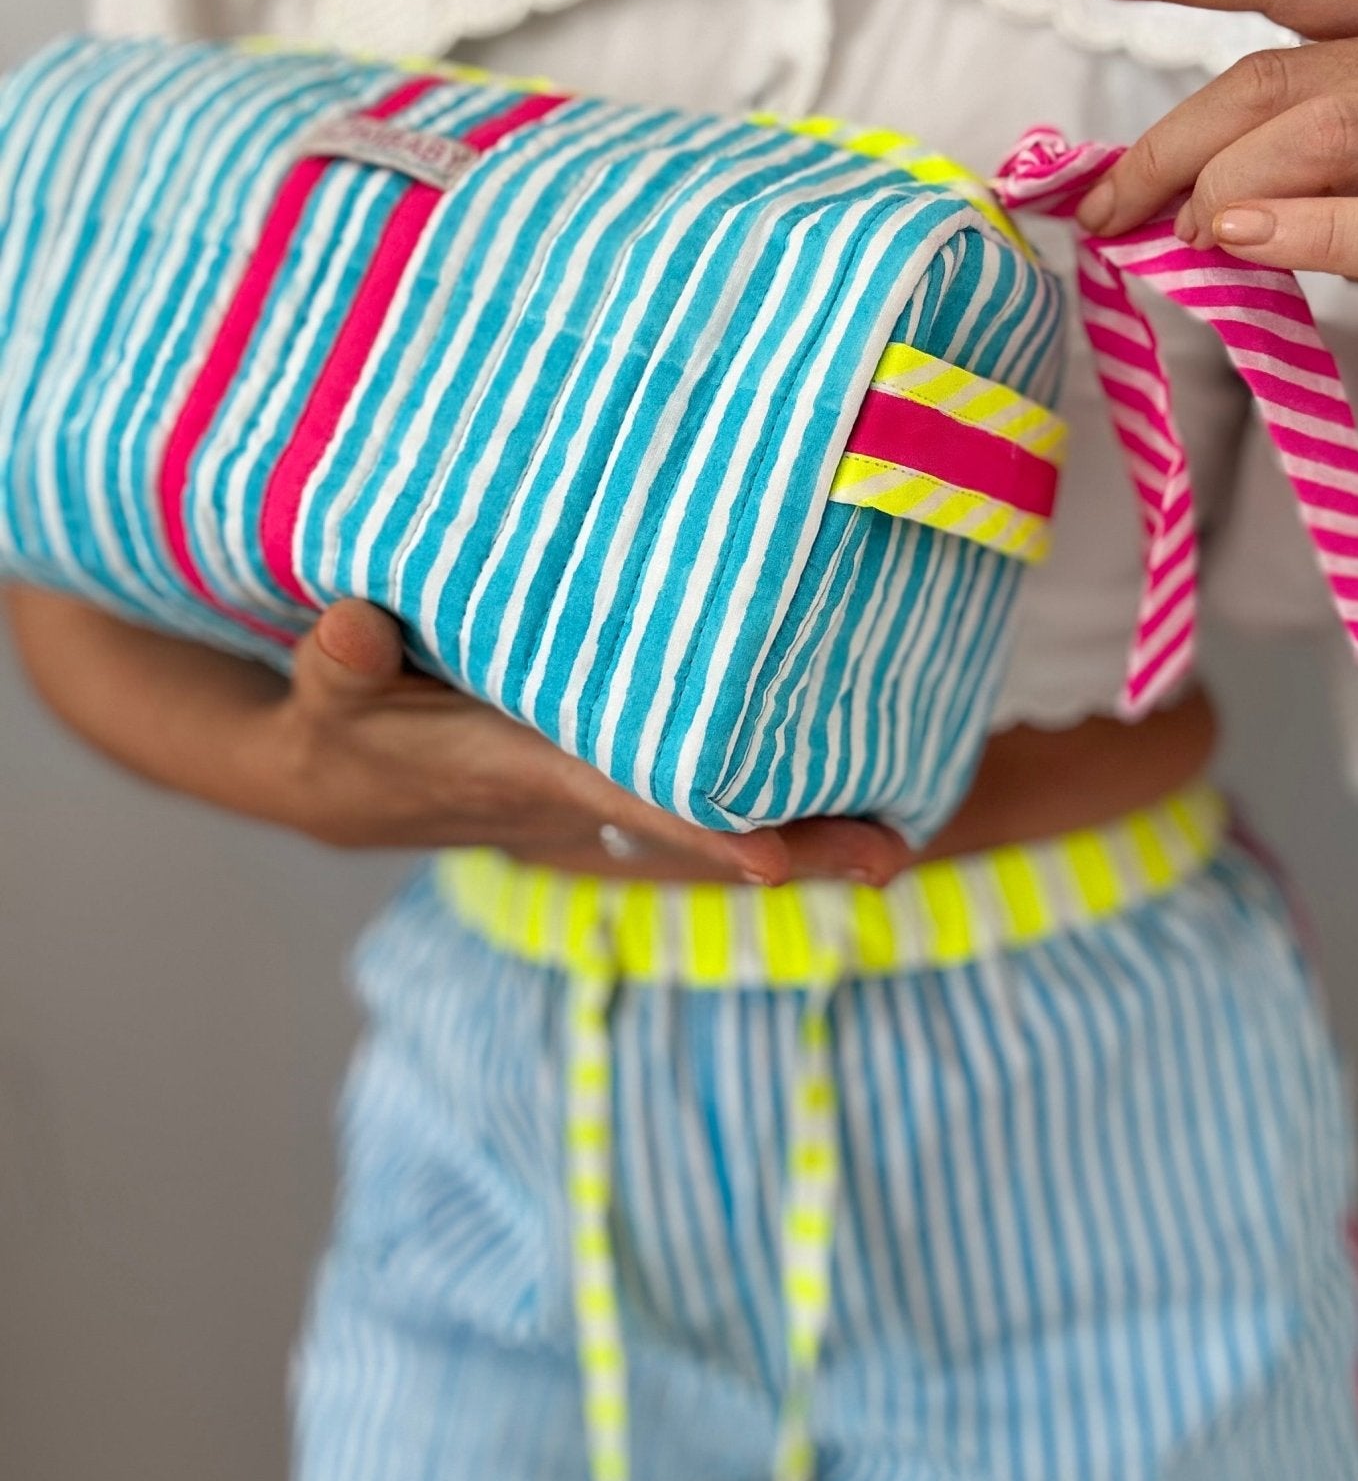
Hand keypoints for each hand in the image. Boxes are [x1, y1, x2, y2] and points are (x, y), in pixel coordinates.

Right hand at [253, 600, 907, 884]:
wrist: (348, 786)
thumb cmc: (344, 731)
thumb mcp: (326, 697)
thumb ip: (340, 663)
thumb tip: (354, 621)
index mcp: (531, 775)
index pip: (630, 803)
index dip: (701, 829)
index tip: (773, 858)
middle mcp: (586, 794)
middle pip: (708, 825)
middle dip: (798, 844)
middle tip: (894, 854)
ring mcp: (606, 789)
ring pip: (721, 811)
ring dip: (807, 823)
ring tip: (908, 828)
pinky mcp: (609, 770)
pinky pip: (704, 786)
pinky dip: (772, 791)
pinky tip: (852, 772)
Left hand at [1072, 0, 1357, 399]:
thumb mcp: (1348, 154)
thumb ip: (1266, 136)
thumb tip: (1133, 172)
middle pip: (1277, 76)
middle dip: (1173, 143)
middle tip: (1116, 206)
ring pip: (1325, 135)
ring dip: (1227, 187)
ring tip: (1189, 235)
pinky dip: (1301, 233)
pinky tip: (1241, 244)